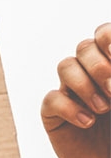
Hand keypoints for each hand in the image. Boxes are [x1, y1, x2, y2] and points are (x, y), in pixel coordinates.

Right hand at [42, 25, 110, 157]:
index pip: (104, 34)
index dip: (108, 38)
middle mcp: (91, 74)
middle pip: (84, 47)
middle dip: (100, 67)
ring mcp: (72, 92)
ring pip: (65, 66)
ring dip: (85, 85)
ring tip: (104, 109)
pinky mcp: (55, 114)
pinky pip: (52, 99)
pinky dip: (70, 108)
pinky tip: (88, 123)